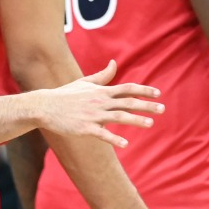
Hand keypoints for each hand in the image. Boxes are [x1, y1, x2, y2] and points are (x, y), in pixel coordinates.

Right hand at [32, 62, 163, 145]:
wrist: (45, 106)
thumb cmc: (66, 95)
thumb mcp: (85, 82)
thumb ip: (102, 76)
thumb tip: (114, 63)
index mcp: (101, 91)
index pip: (127, 88)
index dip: (144, 90)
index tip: (158, 93)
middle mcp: (100, 101)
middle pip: (128, 102)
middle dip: (146, 105)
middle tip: (162, 109)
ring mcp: (93, 115)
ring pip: (119, 117)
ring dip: (136, 120)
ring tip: (150, 124)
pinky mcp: (85, 128)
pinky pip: (102, 134)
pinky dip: (114, 139)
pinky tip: (125, 144)